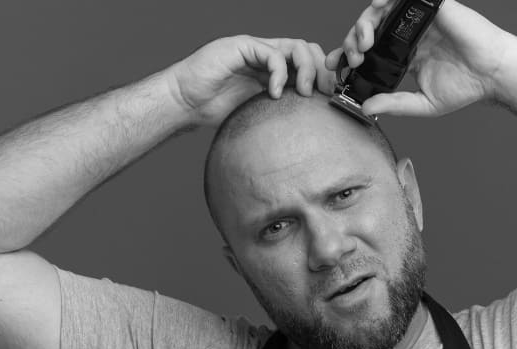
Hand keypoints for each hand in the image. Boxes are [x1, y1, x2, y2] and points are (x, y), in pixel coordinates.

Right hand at [165, 36, 336, 126]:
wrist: (184, 102)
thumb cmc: (214, 111)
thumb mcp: (258, 115)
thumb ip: (281, 112)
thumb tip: (310, 133)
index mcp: (274, 70)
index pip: (309, 62)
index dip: (324, 75)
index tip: (331, 97)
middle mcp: (267, 56)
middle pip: (308, 50)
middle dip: (322, 71)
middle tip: (323, 94)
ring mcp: (255, 49)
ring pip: (296, 46)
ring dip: (306, 69)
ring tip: (304, 92)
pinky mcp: (242, 47)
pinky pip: (272, 53)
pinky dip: (280, 73)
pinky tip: (275, 93)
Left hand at [325, 0, 513, 116]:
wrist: (493, 72)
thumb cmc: (466, 87)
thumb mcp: (422, 103)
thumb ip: (394, 104)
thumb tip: (365, 108)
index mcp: (405, 54)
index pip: (370, 51)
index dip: (348, 55)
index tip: (334, 66)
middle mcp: (407, 35)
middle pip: (369, 30)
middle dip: (352, 42)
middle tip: (353, 57)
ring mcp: (417, 19)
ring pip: (379, 13)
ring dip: (364, 24)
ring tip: (362, 42)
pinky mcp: (430, 5)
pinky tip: (376, 7)